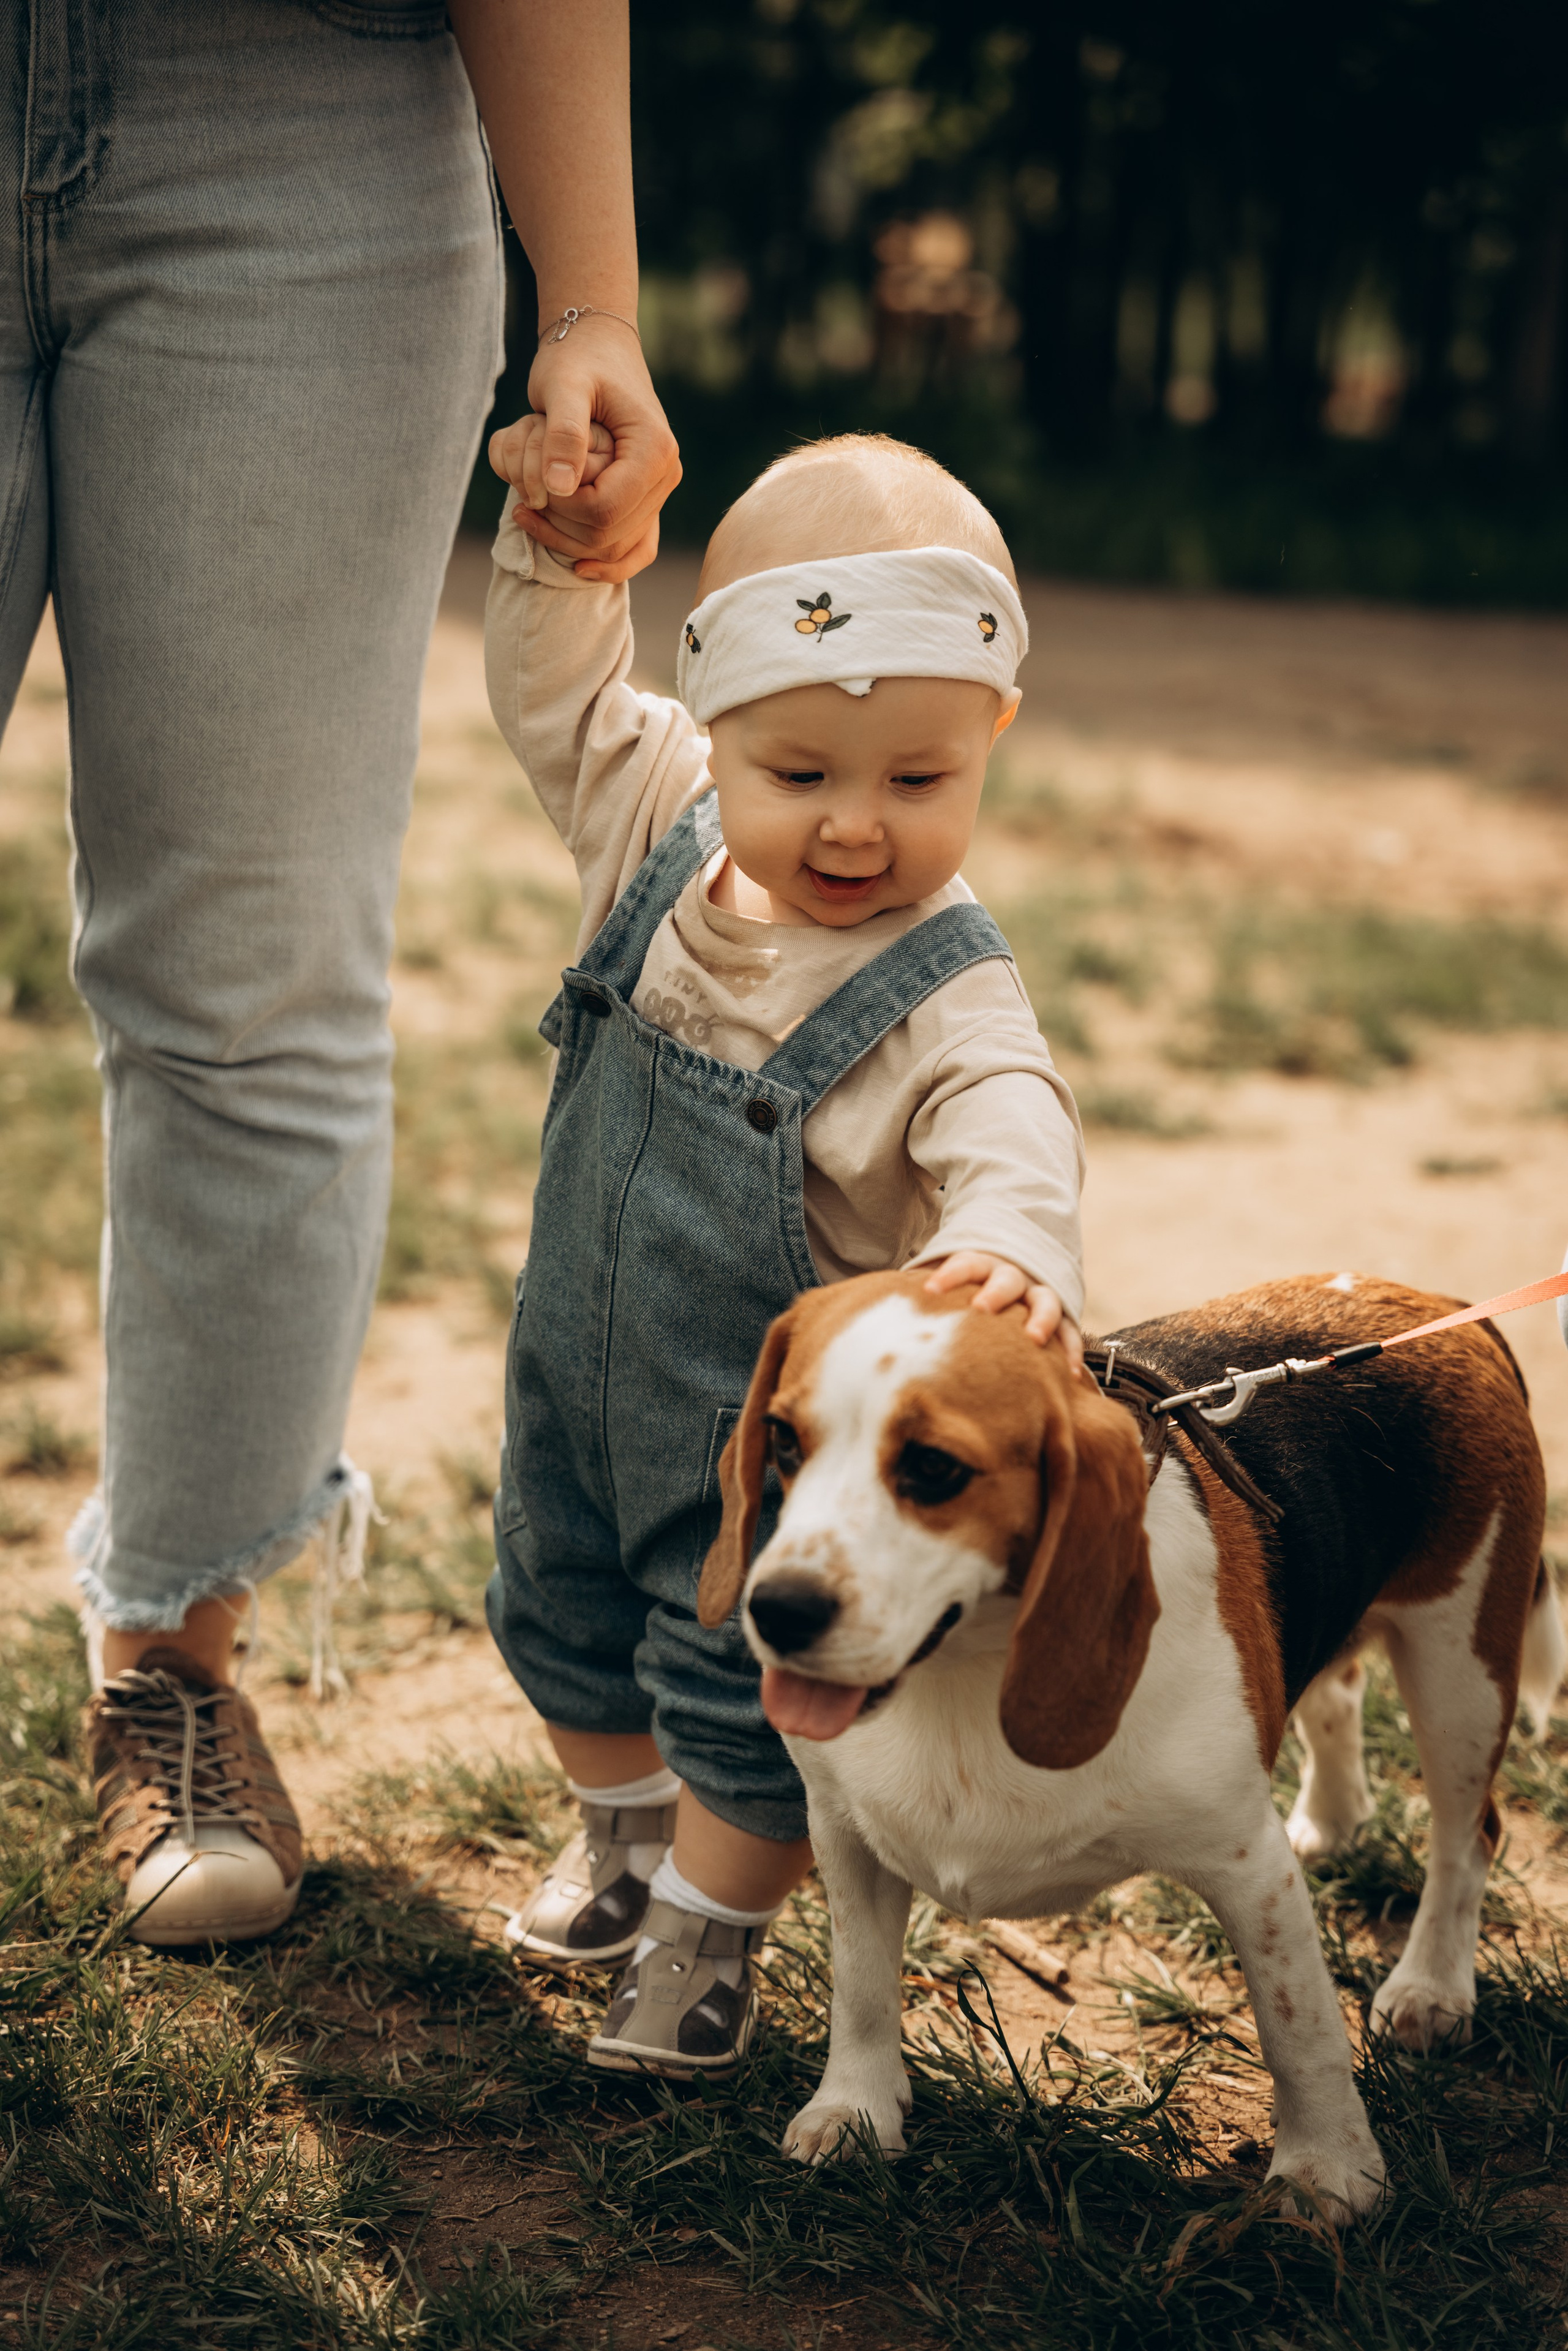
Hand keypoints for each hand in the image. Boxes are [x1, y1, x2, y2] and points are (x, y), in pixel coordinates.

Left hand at [488, 315, 681, 583]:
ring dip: (569, 543)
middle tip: (521, 501)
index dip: (563, 509)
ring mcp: (660, 490)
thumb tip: (559, 489)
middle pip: (610, 535)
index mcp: (654, 450)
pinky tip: (574, 566)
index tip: (534, 486)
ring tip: (527, 513)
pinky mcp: (647, 498)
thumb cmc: (576, 360)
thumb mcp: (562, 386)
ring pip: (616, 547)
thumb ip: (562, 434)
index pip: (605, 510)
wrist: (597, 347)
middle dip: (561, 527)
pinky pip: (635, 549)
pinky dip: (605, 564)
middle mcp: (667, 475)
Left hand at [923, 1254, 1082, 1363]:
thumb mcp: (946, 1281)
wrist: (1012, 1262)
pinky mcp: (1059, 1315)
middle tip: (980, 1308)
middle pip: (1005, 1279)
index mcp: (980, 1264)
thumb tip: (869, 1317)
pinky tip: (1067, 1373)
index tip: (930, 1289)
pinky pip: (1069, 1331)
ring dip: (1040, 1319)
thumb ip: (920, 1298)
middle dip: (994, 1293)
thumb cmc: (967, 1286)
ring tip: (1034, 1339)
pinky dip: (1070, 1349)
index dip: (949, 1274)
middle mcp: (1011, 1276)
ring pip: (1044, 1301)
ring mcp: (1036, 1294)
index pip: (964, 1263)